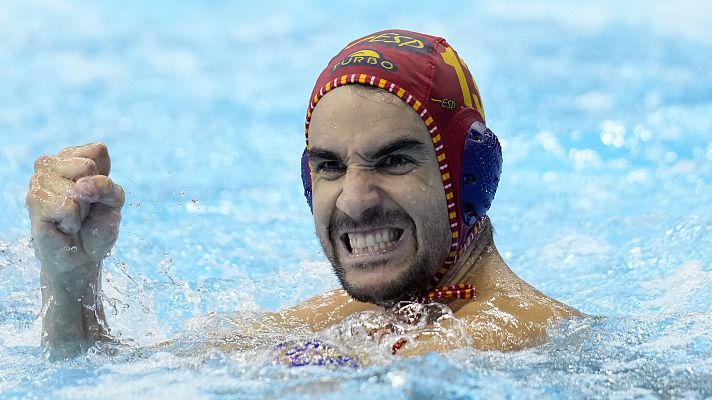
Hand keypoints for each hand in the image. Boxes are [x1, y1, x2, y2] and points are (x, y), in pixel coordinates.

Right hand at [26, 143, 123, 283]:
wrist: (83, 256)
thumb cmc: (97, 226)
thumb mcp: (114, 201)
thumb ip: (106, 186)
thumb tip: (81, 186)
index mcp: (74, 158)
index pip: (97, 150)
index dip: (104, 177)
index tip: (98, 193)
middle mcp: (54, 164)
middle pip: (87, 165)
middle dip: (94, 193)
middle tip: (85, 207)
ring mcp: (40, 180)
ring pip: (76, 188)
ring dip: (82, 210)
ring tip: (73, 218)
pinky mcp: (34, 199)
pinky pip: (66, 205)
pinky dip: (72, 221)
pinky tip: (63, 225)